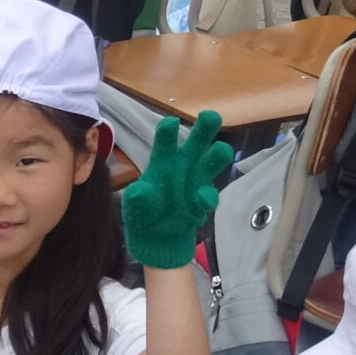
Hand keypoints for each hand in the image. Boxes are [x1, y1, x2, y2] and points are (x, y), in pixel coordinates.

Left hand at [120, 110, 231, 269]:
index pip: (165, 142)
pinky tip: (201, 201)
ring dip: (218, 155)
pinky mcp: (203, 200)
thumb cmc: (144, 213)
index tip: (170, 123)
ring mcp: (196, 181)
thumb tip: (140, 191)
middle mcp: (183, 165)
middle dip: (205, 128)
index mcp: (162, 161)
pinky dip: (206, 197)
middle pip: (197, 142)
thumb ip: (137, 199)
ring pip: (211, 162)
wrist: (156, 238)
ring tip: (221, 150)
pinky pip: (209, 195)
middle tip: (211, 116)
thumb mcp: (134, 208)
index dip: (168, 132)